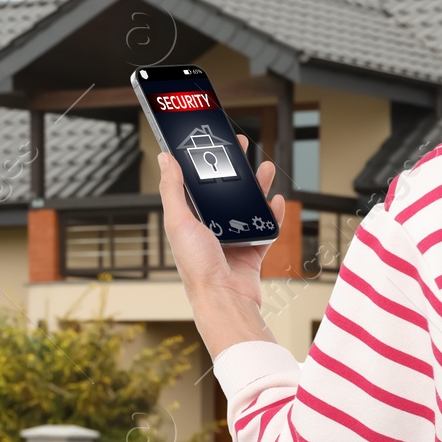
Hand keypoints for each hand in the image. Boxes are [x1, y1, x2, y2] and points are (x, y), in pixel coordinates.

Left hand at [157, 133, 285, 356]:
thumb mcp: (179, 222)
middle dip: (235, 168)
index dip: (204, 160)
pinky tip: (275, 201)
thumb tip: (165, 158)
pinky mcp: (252, 250)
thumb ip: (173, 189)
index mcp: (189, 219)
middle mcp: (210, 227)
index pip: (196, 182)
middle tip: (242, 147)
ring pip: (247, 205)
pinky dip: (272, 214)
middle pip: (225, 190)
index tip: (213, 142)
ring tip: (266, 169)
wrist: (225, 299)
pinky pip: (265, 227)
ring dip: (257, 186)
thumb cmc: (197, 266)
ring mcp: (232, 238)